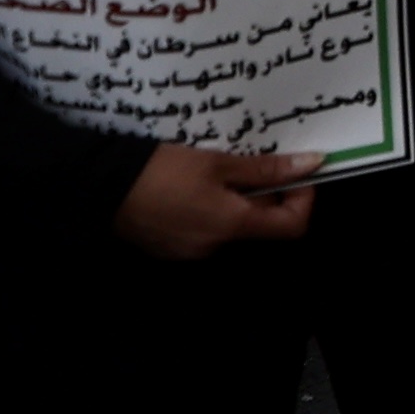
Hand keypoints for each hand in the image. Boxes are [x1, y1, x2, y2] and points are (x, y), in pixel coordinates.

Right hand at [113, 141, 316, 257]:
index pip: (293, 227)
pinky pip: (205, 230)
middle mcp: (215, 247)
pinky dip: (211, 209)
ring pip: (231, 226)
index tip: (296, 173)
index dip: (303, 199)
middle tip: (253, 162)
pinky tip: (192, 186)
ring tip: (218, 170)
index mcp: (232, 226)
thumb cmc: (162, 171)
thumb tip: (313, 163)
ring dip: (236, 200)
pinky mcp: (170, 249)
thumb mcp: (218, 162)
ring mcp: (190, 252)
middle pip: (261, 225)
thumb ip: (266, 168)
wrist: (101, 187)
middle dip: (265, 194)